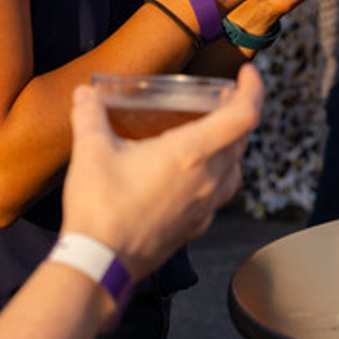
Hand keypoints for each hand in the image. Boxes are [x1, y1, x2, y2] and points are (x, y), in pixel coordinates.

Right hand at [60, 66, 261, 278]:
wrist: (100, 264)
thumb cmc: (101, 210)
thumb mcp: (91, 152)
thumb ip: (90, 116)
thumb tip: (85, 94)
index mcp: (190, 154)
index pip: (244, 116)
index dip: (254, 90)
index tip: (248, 74)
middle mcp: (207, 179)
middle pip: (242, 139)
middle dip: (239, 114)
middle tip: (222, 99)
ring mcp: (205, 206)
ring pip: (235, 168)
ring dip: (231, 146)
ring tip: (212, 134)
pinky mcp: (196, 226)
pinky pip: (219, 194)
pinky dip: (216, 176)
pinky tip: (193, 175)